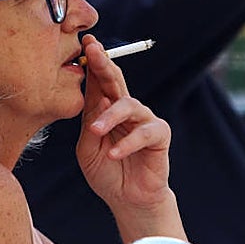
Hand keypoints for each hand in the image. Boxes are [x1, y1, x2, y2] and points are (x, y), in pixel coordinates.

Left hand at [76, 35, 172, 212]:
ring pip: (128, 105)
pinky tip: (114, 153)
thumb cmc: (107, 172)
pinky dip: (127, 143)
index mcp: (106, 109)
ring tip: (95, 132)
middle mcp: (126, 109)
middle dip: (104, 64)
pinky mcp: (159, 136)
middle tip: (93, 51)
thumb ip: (90, 122)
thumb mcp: (88, 148)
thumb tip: (93, 95)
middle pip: (116, 81)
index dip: (93, 62)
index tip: (85, 42)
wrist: (128, 201)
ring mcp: (144, 120)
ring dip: (110, 117)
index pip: (99, 81)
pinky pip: (144, 133)